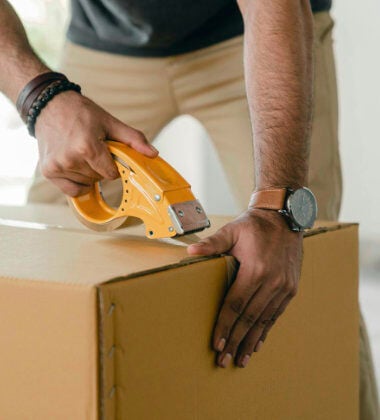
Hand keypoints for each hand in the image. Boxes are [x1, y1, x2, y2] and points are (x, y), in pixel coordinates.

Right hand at [35, 91, 157, 196]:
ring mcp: (57, 167)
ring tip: (80, 153)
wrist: (49, 105)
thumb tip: (153, 154)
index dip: (113, 165)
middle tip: (93, 149)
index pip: (111, 174)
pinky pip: (72, 191)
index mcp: (87, 147)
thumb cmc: (80, 113)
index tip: (108, 153)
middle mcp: (70, 159)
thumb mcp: (110, 122)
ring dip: (88, 173)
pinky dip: (77, 183)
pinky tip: (75, 166)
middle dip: (101, 167)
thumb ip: (133, 140)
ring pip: (86, 184)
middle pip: (99, 179)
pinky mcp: (48, 171)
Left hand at [187, 208, 302, 367]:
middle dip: (235, 341)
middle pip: (249, 318)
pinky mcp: (291, 288)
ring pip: (264, 320)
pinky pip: (276, 314)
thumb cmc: (254, 225)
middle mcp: (272, 282)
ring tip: (240, 359)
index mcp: (256, 269)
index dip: (225, 326)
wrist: (285, 217)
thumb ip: (212, 243)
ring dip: (251, 341)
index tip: (216, 344)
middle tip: (224, 360)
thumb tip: (190, 252)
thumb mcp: (232, 230)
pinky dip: (266, 330)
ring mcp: (284, 287)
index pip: (236, 305)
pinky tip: (258, 343)